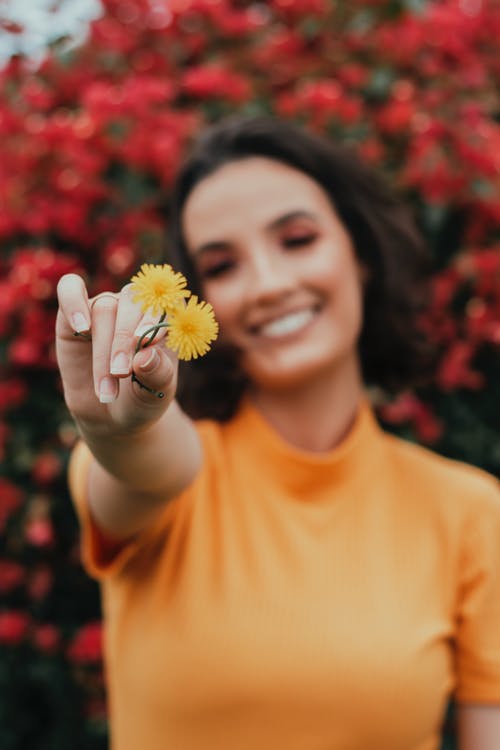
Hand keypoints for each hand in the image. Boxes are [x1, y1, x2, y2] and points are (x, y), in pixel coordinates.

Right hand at [56, 273, 177, 434]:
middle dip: (125, 340)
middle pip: (132, 303)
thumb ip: (157, 373)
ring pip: (104, 310)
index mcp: (165, 318)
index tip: (149, 343)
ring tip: (106, 390)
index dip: (157, 317)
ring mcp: (104, 308)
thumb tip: (145, 355)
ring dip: (103, 350)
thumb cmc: (142, 398)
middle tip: (122, 373)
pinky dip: (73, 302)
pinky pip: (70, 289)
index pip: (167, 301)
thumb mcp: (157, 392)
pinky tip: (80, 327)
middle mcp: (135, 307)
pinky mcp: (72, 315)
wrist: (112, 417)